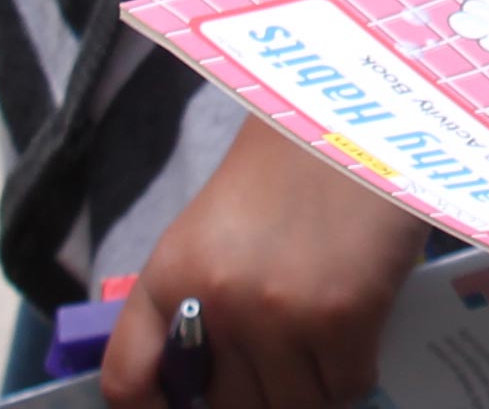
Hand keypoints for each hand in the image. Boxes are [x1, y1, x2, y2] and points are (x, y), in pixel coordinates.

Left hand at [104, 123, 422, 408]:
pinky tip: (358, 335)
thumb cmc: (290, 166)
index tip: (189, 408)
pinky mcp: (344, 315)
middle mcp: (215, 300)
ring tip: (325, 345)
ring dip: (311, 387)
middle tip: (284, 360)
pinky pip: (345, 387)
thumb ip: (200, 302)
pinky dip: (354, 374)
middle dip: (258, 392)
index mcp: (168, 274)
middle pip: (229, 406)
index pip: (128, 381)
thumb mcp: (216, 230)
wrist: (359, 111)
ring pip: (291, 405)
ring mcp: (279, 312)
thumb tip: (210, 384)